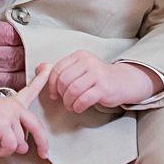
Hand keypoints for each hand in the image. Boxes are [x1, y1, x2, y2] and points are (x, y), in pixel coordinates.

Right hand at [0, 0, 24, 90]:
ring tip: (33, 69)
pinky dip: (6, 86)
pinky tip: (15, 82)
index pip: (8, 35)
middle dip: (27, 55)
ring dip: (22, 73)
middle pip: (12, 57)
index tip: (29, 33)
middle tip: (38, 51)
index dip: (23, 35)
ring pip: (5, 77)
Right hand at [0, 67, 53, 158]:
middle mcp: (15, 107)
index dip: (43, 79)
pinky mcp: (4, 126)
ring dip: (8, 148)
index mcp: (13, 102)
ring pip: (20, 143)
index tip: (50, 68)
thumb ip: (13, 132)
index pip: (32, 89)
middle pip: (37, 127)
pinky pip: (10, 147)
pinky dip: (3, 152)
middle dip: (42, 143)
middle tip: (43, 153)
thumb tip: (24, 148)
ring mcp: (10, 116)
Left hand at [45, 51, 161, 114]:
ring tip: (71, 105)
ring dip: (68, 102)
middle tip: (64, 100)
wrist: (123, 81)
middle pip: (63, 80)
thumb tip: (40, 67)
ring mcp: (97, 74)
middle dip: (61, 94)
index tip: (54, 94)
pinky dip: (78, 106)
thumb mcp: (79, 69)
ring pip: (72, 90)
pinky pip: (84, 99)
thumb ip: (61, 69)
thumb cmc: (98, 77)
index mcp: (80, 56)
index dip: (52, 84)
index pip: (57, 69)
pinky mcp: (103, 88)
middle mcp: (88, 62)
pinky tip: (79, 107)